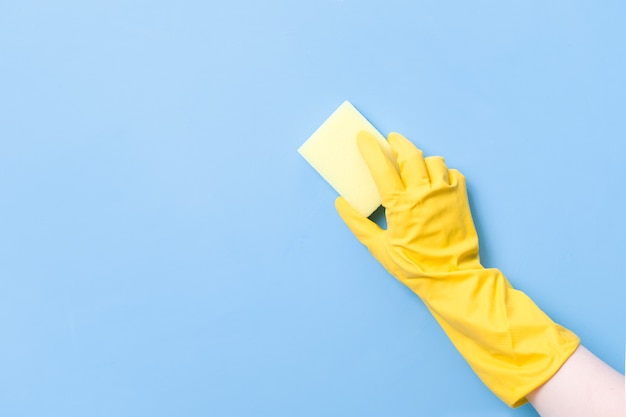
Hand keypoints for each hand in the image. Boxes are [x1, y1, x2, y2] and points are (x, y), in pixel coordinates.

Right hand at [336, 131, 480, 278]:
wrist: (451, 277)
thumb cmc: (413, 265)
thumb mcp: (378, 247)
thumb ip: (358, 223)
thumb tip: (341, 204)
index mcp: (400, 204)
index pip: (381, 167)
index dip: (370, 149)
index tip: (363, 139)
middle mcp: (423, 193)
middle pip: (410, 154)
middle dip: (398, 142)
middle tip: (391, 140)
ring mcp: (445, 193)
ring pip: (434, 161)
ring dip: (422, 159)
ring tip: (415, 164)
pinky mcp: (461, 198)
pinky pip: (452, 174)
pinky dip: (443, 173)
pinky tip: (435, 182)